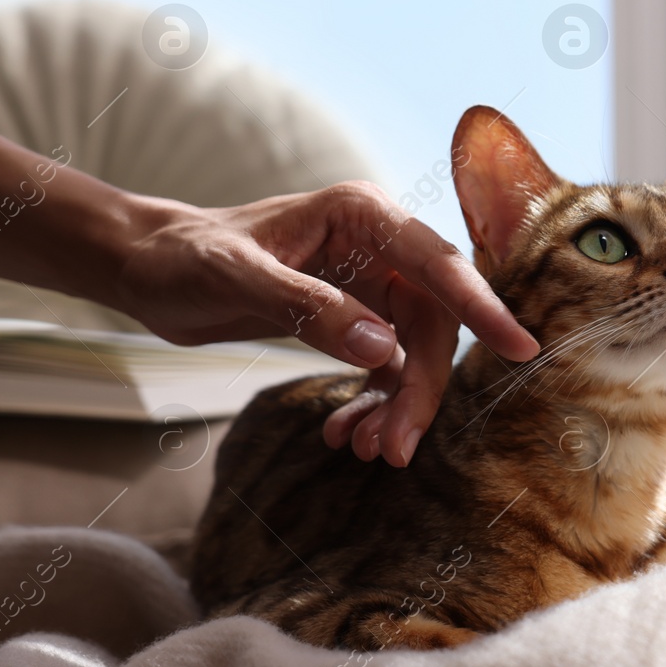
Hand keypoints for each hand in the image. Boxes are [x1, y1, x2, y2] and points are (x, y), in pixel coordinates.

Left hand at [113, 181, 538, 465]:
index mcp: (363, 215)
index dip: (481, 308)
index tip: (518, 348)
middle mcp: (378, 246)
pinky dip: (374, 404)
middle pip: (431, 323)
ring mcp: (369, 283)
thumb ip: (311, 309)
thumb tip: (383, 350)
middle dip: (419, 388)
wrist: (146, 270)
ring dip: (397, 405)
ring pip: (412, 352)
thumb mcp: (237, 278)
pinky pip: (386, 367)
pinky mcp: (354, 317)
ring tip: (364, 451)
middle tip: (394, 449)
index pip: (438, 265)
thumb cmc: (183, 258)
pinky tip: (345, 433)